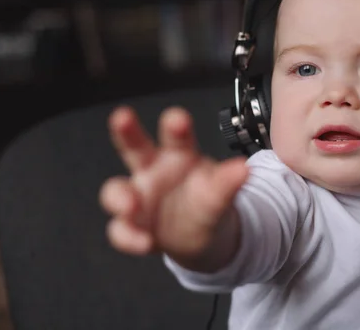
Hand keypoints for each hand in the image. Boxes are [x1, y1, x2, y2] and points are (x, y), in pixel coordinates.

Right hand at [99, 105, 247, 269]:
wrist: (200, 236)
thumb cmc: (205, 202)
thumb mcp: (219, 193)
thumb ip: (228, 182)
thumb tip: (243, 169)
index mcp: (177, 155)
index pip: (175, 136)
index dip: (174, 126)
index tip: (178, 119)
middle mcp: (152, 170)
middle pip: (133, 146)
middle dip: (126, 132)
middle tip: (123, 118)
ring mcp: (137, 197)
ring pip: (116, 190)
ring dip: (120, 197)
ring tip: (132, 206)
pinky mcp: (131, 225)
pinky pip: (120, 230)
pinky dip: (129, 236)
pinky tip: (145, 242)